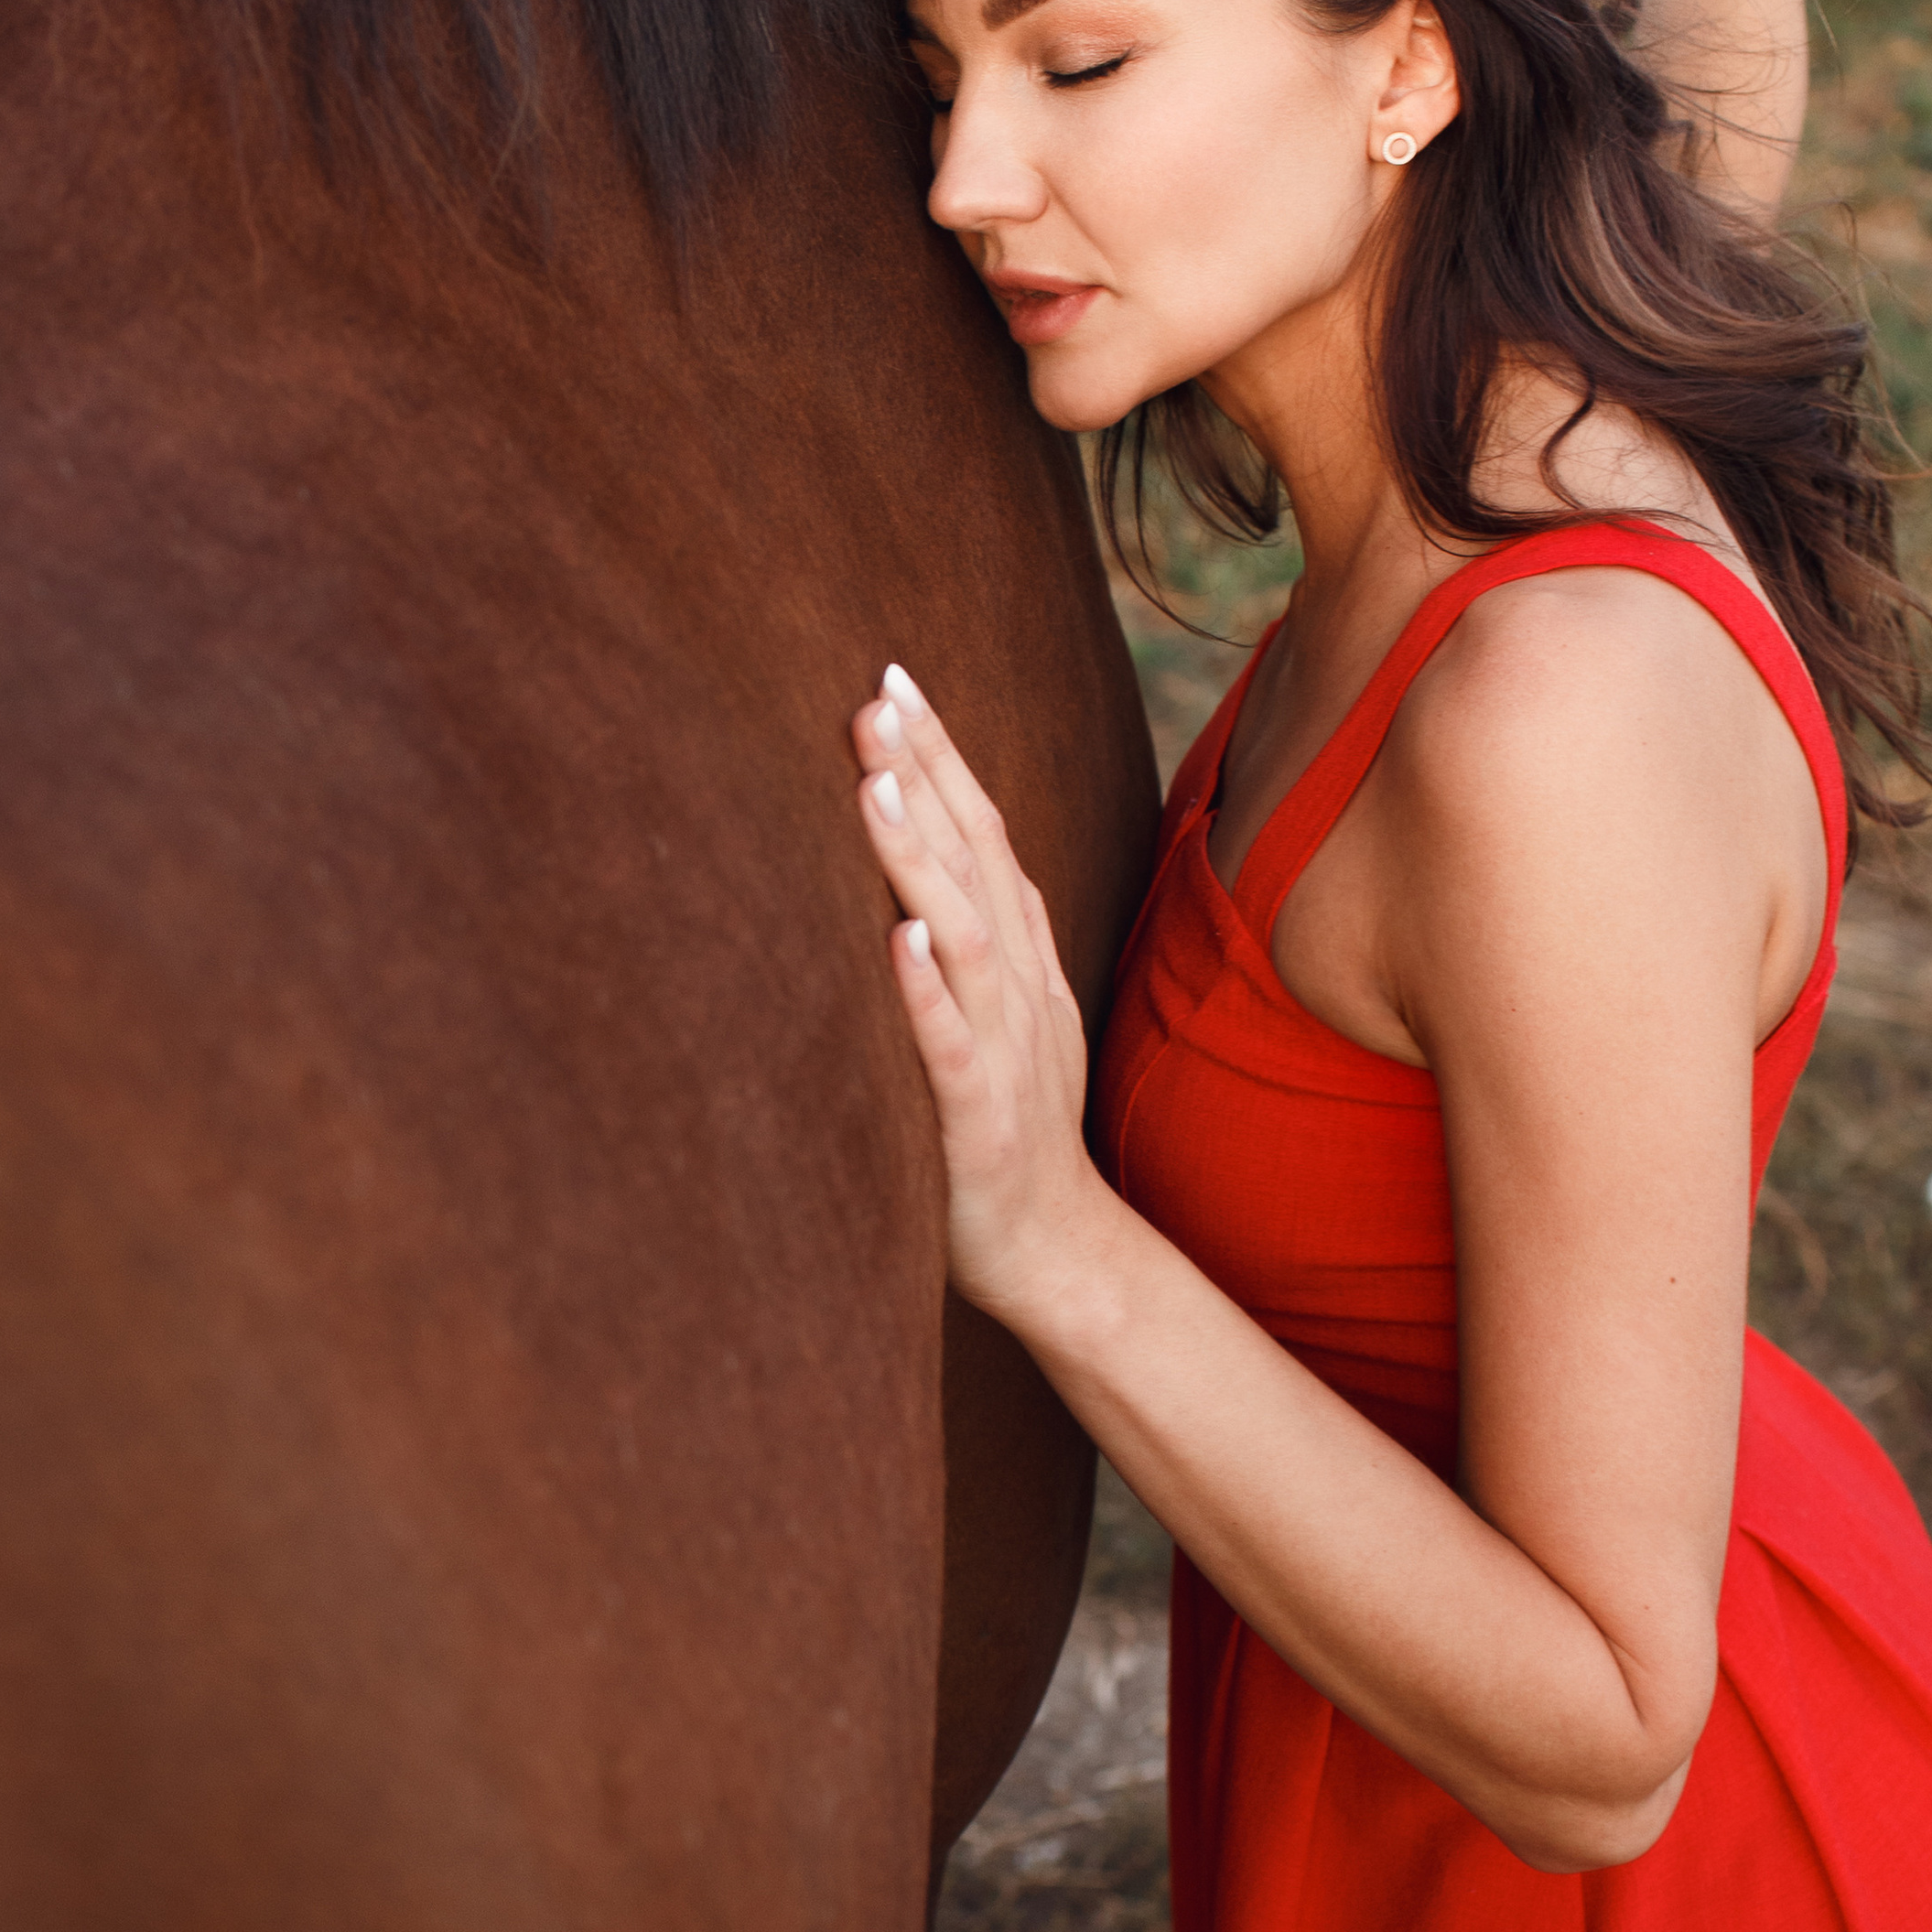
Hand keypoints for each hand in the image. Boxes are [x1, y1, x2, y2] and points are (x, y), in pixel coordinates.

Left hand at [852, 664, 1111, 1324]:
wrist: (1058, 1252)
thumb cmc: (1007, 1128)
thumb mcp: (1003, 1014)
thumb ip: (979, 934)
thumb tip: (940, 842)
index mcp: (1019, 959)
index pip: (983, 835)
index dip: (943, 757)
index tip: (893, 678)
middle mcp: (1017, 990)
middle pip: (976, 863)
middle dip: (927, 777)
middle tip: (874, 697)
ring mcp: (1002, 1053)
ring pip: (964, 939)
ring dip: (919, 862)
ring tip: (873, 789)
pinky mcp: (976, 1122)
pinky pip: (951, 1051)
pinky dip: (927, 995)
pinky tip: (899, 943)